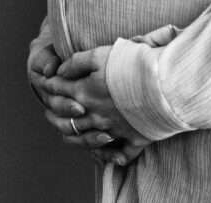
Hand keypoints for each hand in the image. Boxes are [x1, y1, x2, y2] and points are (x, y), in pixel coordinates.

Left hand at [38, 46, 152, 165]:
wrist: (166, 82)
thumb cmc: (134, 63)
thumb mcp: (101, 54)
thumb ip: (77, 62)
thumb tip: (60, 71)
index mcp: (86, 92)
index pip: (59, 90)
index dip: (49, 85)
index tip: (44, 82)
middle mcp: (96, 115)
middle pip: (66, 121)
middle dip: (54, 116)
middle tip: (48, 113)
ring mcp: (115, 129)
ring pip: (87, 141)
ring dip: (76, 139)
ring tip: (69, 134)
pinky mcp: (135, 138)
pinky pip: (119, 154)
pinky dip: (110, 156)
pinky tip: (105, 153)